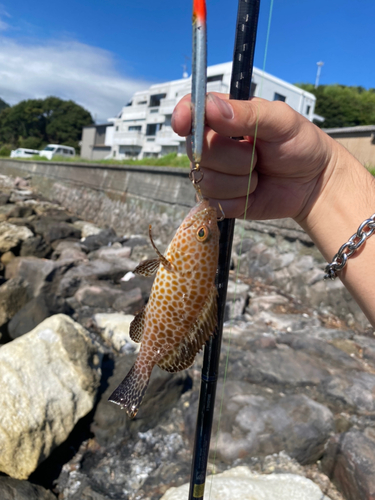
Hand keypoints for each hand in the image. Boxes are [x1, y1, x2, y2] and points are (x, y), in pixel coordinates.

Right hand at [172, 92, 338, 222]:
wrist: (313, 183)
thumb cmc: (300, 144)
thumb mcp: (281, 121)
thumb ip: (248, 114)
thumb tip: (212, 108)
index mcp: (223, 116)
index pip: (191, 111)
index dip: (183, 116)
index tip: (184, 123)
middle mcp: (212, 144)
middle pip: (198, 151)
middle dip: (233, 157)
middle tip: (258, 155)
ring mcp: (214, 173)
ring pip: (206, 181)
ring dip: (240, 181)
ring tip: (259, 174)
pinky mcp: (219, 200)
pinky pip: (215, 203)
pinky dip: (239, 200)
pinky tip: (254, 192)